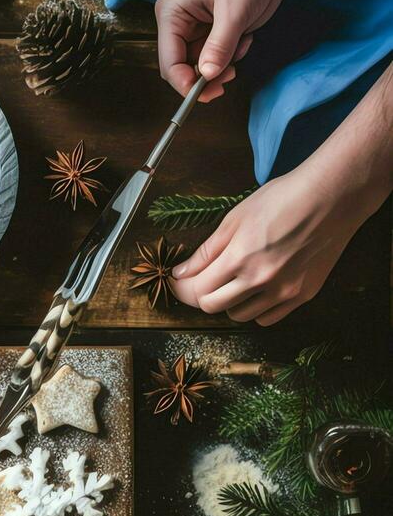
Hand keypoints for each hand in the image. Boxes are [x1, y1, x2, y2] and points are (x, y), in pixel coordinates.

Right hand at [154, 0, 314, 100]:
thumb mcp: (234, 10)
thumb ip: (219, 46)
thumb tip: (206, 77)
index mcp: (172, 15)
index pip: (169, 62)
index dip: (183, 83)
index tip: (203, 94)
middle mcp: (178, 26)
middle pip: (182, 70)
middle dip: (205, 77)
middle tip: (227, 79)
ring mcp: (196, 31)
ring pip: (201, 68)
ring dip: (223, 66)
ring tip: (241, 44)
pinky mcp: (213, 34)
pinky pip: (216, 60)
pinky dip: (232, 57)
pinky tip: (244, 38)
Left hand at [169, 170, 363, 325]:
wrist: (333, 197)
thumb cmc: (283, 199)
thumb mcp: (236, 218)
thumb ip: (206, 251)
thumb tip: (181, 272)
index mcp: (239, 258)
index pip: (198, 291)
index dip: (184, 288)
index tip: (181, 282)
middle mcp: (260, 279)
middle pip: (214, 307)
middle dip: (204, 295)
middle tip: (206, 282)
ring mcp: (284, 290)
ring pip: (240, 316)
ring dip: (230, 304)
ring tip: (236, 282)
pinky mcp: (303, 295)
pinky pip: (268, 318)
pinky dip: (257, 309)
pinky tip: (258, 291)